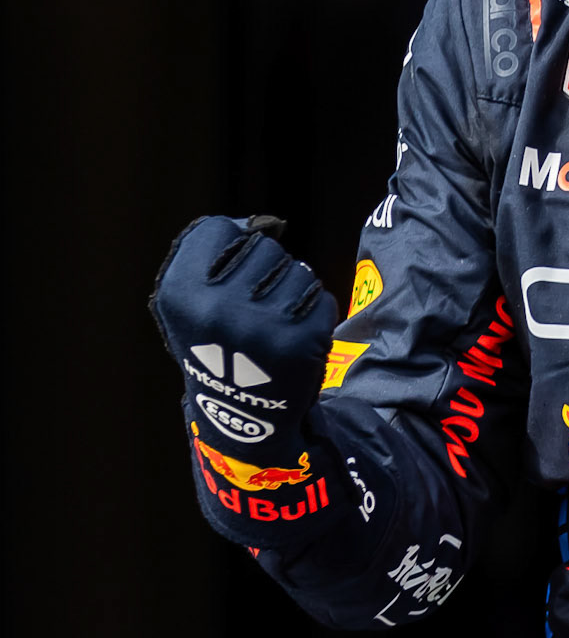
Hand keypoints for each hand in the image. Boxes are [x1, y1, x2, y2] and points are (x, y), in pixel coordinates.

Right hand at [151, 215, 337, 503]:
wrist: (243, 415)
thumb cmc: (217, 345)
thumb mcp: (188, 300)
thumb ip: (210, 250)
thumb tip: (263, 222)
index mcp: (179, 294)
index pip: (218, 229)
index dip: (227, 250)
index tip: (224, 283)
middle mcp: (217, 308)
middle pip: (263, 246)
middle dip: (263, 274)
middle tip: (250, 314)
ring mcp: (261, 325)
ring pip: (297, 271)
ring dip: (291, 295)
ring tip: (270, 329)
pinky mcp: (301, 340)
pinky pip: (320, 298)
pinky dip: (313, 316)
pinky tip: (292, 342)